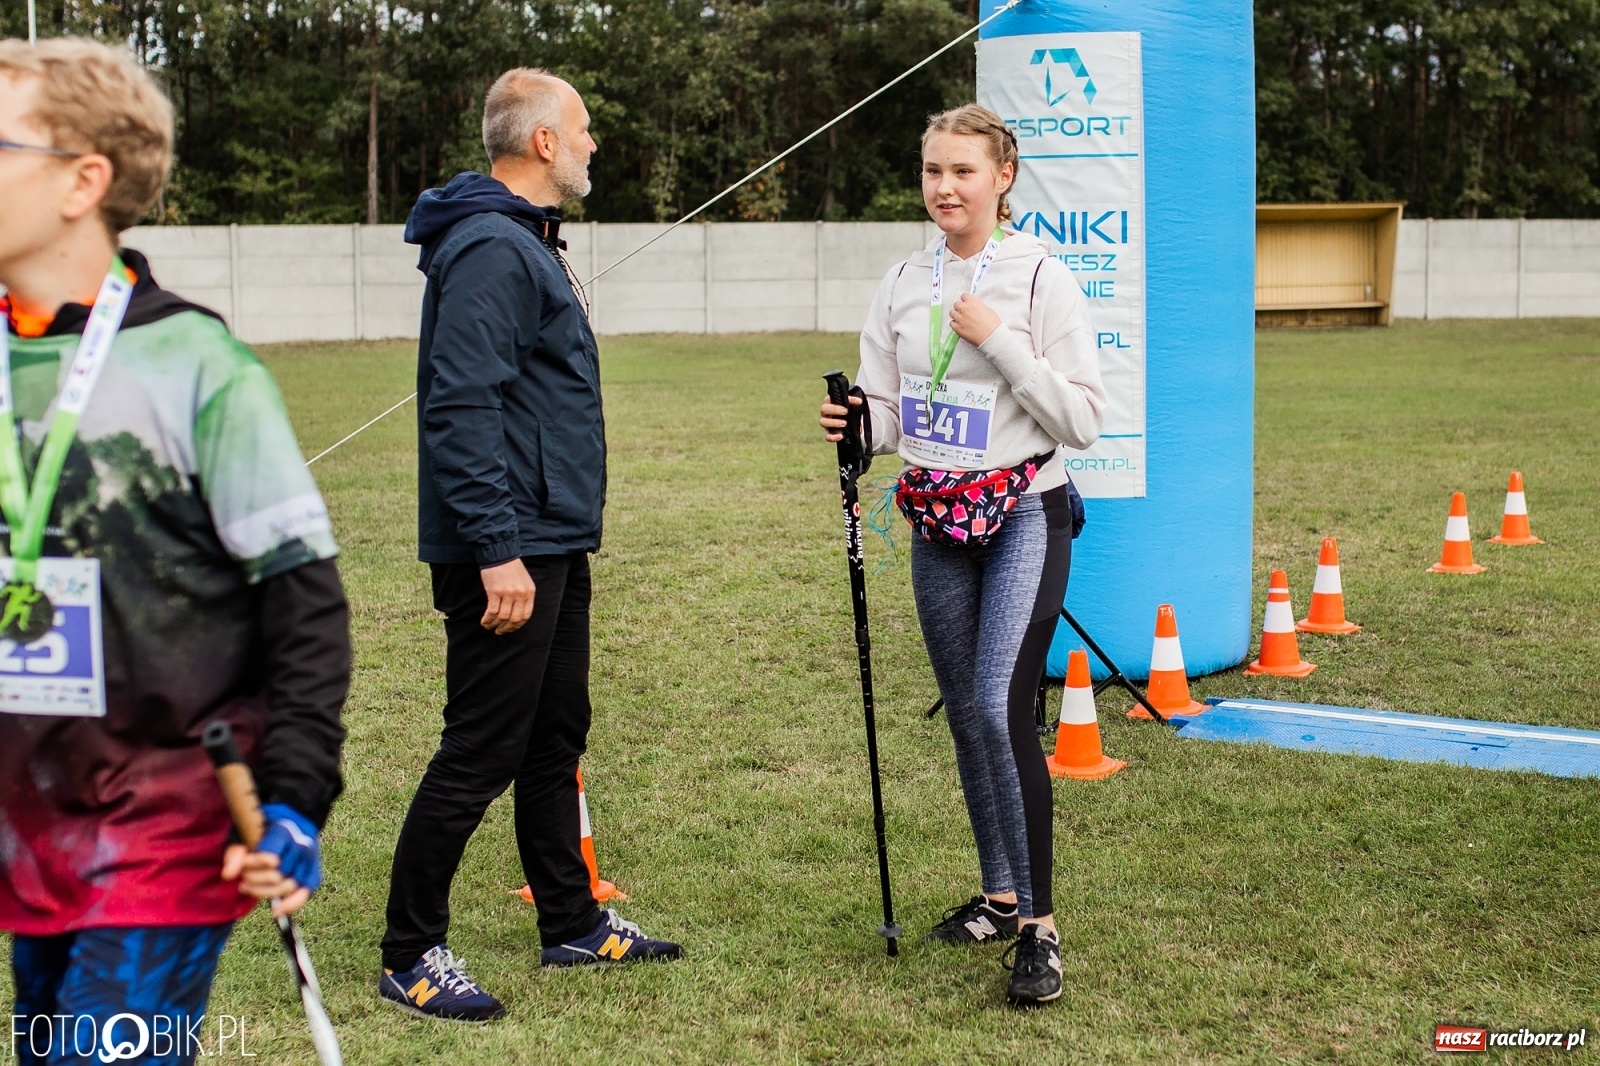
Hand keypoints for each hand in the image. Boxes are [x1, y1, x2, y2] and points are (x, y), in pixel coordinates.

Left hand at [222, 803, 320, 917]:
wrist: (292, 824)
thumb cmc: (264, 832)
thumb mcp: (245, 836)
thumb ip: (235, 854)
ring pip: (288, 886)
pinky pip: (306, 892)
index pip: (270, 857)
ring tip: (247, 887)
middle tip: (244, 876)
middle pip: (277, 875)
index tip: (244, 863)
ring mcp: (310, 860)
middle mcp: (301, 845)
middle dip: (254, 879)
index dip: (253, 864)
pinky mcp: (314, 872)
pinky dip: (292, 904)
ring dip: (263, 892)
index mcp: (285, 832)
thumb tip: (227, 876)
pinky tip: (277, 911)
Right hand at [480, 558, 533, 633]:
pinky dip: (487, 619)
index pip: (526, 615)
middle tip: (499, 631)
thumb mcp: (524, 581)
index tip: (510, 628)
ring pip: (502, 617)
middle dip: (506, 628)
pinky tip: (484, 621)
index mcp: (529, 592)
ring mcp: (508, 593)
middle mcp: (520, 594)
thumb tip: (517, 613)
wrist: (499, 554)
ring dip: (494, 625)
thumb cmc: (510, 567)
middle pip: (515, 619)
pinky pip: (492, 611)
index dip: (517, 625)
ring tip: (489, 626)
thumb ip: (523, 595)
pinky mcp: (495, 592)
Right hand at [819, 392, 862, 441]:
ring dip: (834, 422)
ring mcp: (825, 423)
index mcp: (828, 402)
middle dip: (835, 410)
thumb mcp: (850, 404)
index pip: (829, 399)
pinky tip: (840, 436)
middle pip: (824, 409)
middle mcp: (825, 412)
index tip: (847, 408)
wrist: (848, 419)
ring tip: (844, 423)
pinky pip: (827, 436)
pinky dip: (832, 437)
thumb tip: (859, 401)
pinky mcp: (828, 433)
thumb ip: (853, 402)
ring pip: (823, 422)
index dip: (837, 403)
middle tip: (846, 412)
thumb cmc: (847, 409)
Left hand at [949, 292, 1000, 346]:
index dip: (966, 300)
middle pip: (956, 304)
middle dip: (960, 308)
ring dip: (956, 315)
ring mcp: (959, 318)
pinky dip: (955, 324)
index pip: (963, 296)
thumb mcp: (987, 309)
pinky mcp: (956, 328)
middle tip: (965, 313)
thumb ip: (977, 306)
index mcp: (972, 301)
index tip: (967, 303)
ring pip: (952, 313)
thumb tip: (974, 308)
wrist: (991, 336)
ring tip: (962, 319)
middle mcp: (963, 308)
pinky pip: (951, 323)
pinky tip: (961, 326)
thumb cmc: (992, 323)